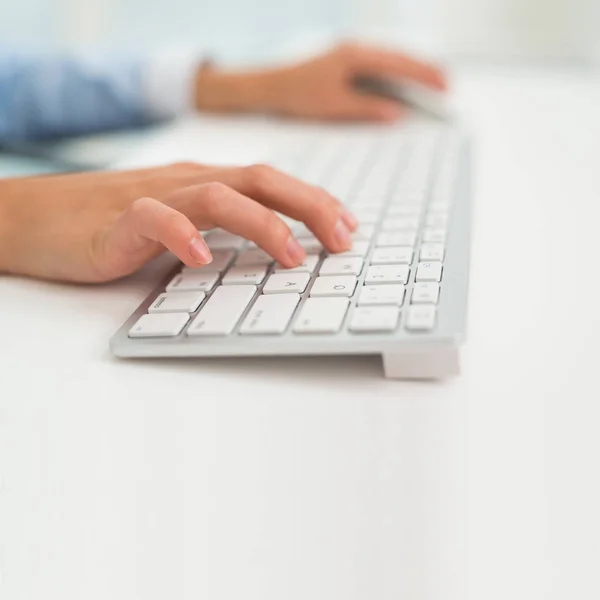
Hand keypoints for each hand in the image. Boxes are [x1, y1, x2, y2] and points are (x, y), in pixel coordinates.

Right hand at [0, 164, 356, 283]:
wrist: (40, 219)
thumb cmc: (115, 222)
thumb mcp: (181, 221)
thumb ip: (220, 229)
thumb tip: (272, 251)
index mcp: (205, 182)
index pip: (271, 182)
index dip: (314, 199)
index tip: (348, 226)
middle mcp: (187, 182)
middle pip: (259, 180)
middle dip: (309, 206)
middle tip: (342, 239)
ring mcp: (154, 198)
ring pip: (217, 195)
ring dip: (262, 225)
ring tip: (293, 257)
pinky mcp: (119, 221)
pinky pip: (154, 219)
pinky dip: (182, 236)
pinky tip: (202, 260)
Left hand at [195, 42, 446, 121]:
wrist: (269, 86)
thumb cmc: (298, 95)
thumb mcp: (335, 107)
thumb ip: (368, 109)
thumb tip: (398, 114)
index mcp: (356, 55)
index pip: (400, 63)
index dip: (424, 75)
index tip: (445, 87)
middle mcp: (355, 48)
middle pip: (399, 56)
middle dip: (424, 71)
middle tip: (446, 86)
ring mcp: (350, 52)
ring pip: (389, 58)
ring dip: (410, 70)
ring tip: (430, 84)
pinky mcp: (344, 60)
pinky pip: (378, 63)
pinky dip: (394, 72)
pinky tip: (400, 84)